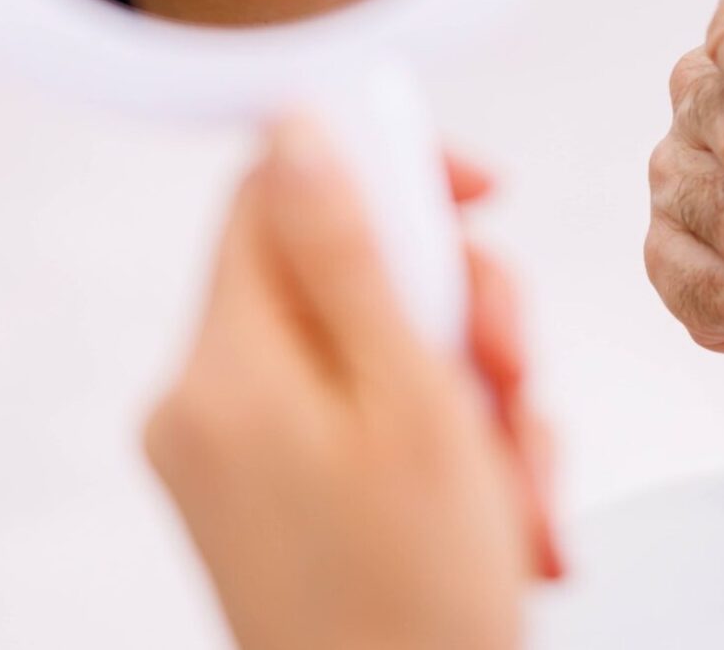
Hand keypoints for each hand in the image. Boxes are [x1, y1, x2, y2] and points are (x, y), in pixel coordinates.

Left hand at [144, 116, 559, 649]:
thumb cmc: (416, 604)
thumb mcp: (412, 406)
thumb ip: (350, 254)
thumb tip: (298, 122)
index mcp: (225, 367)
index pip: (277, 189)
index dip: (383, 166)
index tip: (477, 195)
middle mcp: (206, 399)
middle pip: (339, 266)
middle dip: (455, 306)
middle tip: (515, 372)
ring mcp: (230, 453)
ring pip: (371, 342)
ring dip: (470, 388)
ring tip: (517, 480)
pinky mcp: (262, 496)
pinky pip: (360, 412)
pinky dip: (441, 440)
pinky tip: (500, 510)